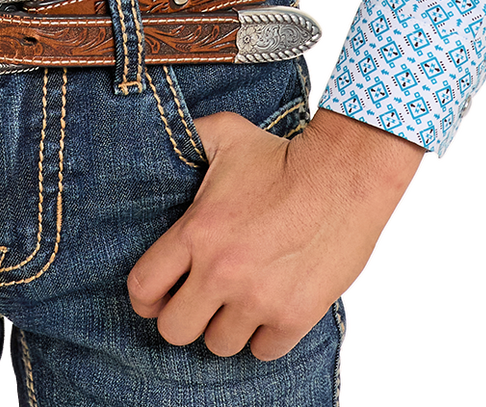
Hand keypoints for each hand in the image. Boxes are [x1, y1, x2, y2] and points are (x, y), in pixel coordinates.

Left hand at [127, 104, 423, 359]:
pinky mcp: (294, 316)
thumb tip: (164, 133)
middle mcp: (221, 272)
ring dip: (225, 326)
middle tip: (198, 301)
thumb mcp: (225, 134)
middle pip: (175, 331)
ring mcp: (258, 299)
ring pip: (219, 345)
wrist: (343, 174)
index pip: (142, 289)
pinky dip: (264, 335)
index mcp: (196, 232)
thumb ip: (188, 138)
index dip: (145, 297)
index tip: (158, 294)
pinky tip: (270, 306)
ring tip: (239, 300)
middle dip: (182, 318)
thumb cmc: (281, 154)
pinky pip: (263, 351)